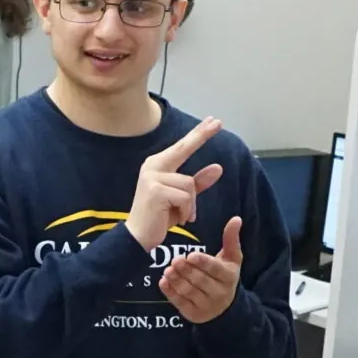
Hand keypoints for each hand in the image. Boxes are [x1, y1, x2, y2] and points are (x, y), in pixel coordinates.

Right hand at [126, 118, 223, 248]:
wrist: (138, 237)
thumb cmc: (159, 217)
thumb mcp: (183, 198)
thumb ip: (198, 182)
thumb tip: (219, 167)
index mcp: (158, 164)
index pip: (182, 146)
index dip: (198, 133)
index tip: (214, 121)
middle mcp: (153, 165)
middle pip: (184, 148)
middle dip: (201, 135)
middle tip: (219, 121)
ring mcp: (153, 177)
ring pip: (190, 184)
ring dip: (191, 205)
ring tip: (180, 215)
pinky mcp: (156, 190)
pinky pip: (185, 197)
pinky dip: (186, 211)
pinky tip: (176, 219)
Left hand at [159, 216, 243, 324]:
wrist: (223, 306)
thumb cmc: (224, 275)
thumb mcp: (231, 258)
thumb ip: (231, 239)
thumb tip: (236, 219)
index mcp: (230, 277)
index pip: (216, 269)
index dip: (203, 263)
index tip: (191, 255)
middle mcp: (220, 294)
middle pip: (201, 281)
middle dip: (187, 270)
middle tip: (175, 260)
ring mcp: (207, 306)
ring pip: (189, 292)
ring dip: (177, 281)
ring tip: (168, 270)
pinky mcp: (194, 314)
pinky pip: (180, 303)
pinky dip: (170, 293)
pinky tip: (163, 282)